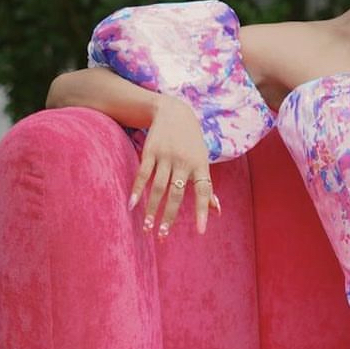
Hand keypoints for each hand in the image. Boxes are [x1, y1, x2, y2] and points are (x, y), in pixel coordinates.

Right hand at [128, 96, 221, 237]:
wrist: (174, 111)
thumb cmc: (191, 142)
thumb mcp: (202, 160)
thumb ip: (207, 186)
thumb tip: (217, 211)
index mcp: (200, 165)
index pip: (203, 191)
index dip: (202, 211)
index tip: (200, 231)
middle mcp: (183, 161)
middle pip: (176, 194)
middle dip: (169, 216)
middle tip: (163, 237)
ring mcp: (166, 156)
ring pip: (158, 187)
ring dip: (151, 209)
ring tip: (147, 228)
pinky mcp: (150, 151)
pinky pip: (143, 174)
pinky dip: (137, 190)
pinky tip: (132, 205)